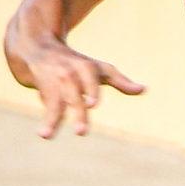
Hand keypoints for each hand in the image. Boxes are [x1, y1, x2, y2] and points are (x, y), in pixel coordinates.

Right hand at [27, 42, 144, 137]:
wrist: (40, 50)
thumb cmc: (78, 63)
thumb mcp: (100, 69)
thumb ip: (121, 81)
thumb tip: (144, 89)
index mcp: (85, 68)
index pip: (89, 80)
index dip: (90, 91)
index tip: (91, 104)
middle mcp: (69, 76)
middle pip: (74, 97)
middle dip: (77, 113)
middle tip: (80, 132)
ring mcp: (55, 86)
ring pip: (56, 105)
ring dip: (52, 120)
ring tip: (46, 135)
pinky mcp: (45, 93)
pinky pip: (48, 108)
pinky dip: (46, 122)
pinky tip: (43, 134)